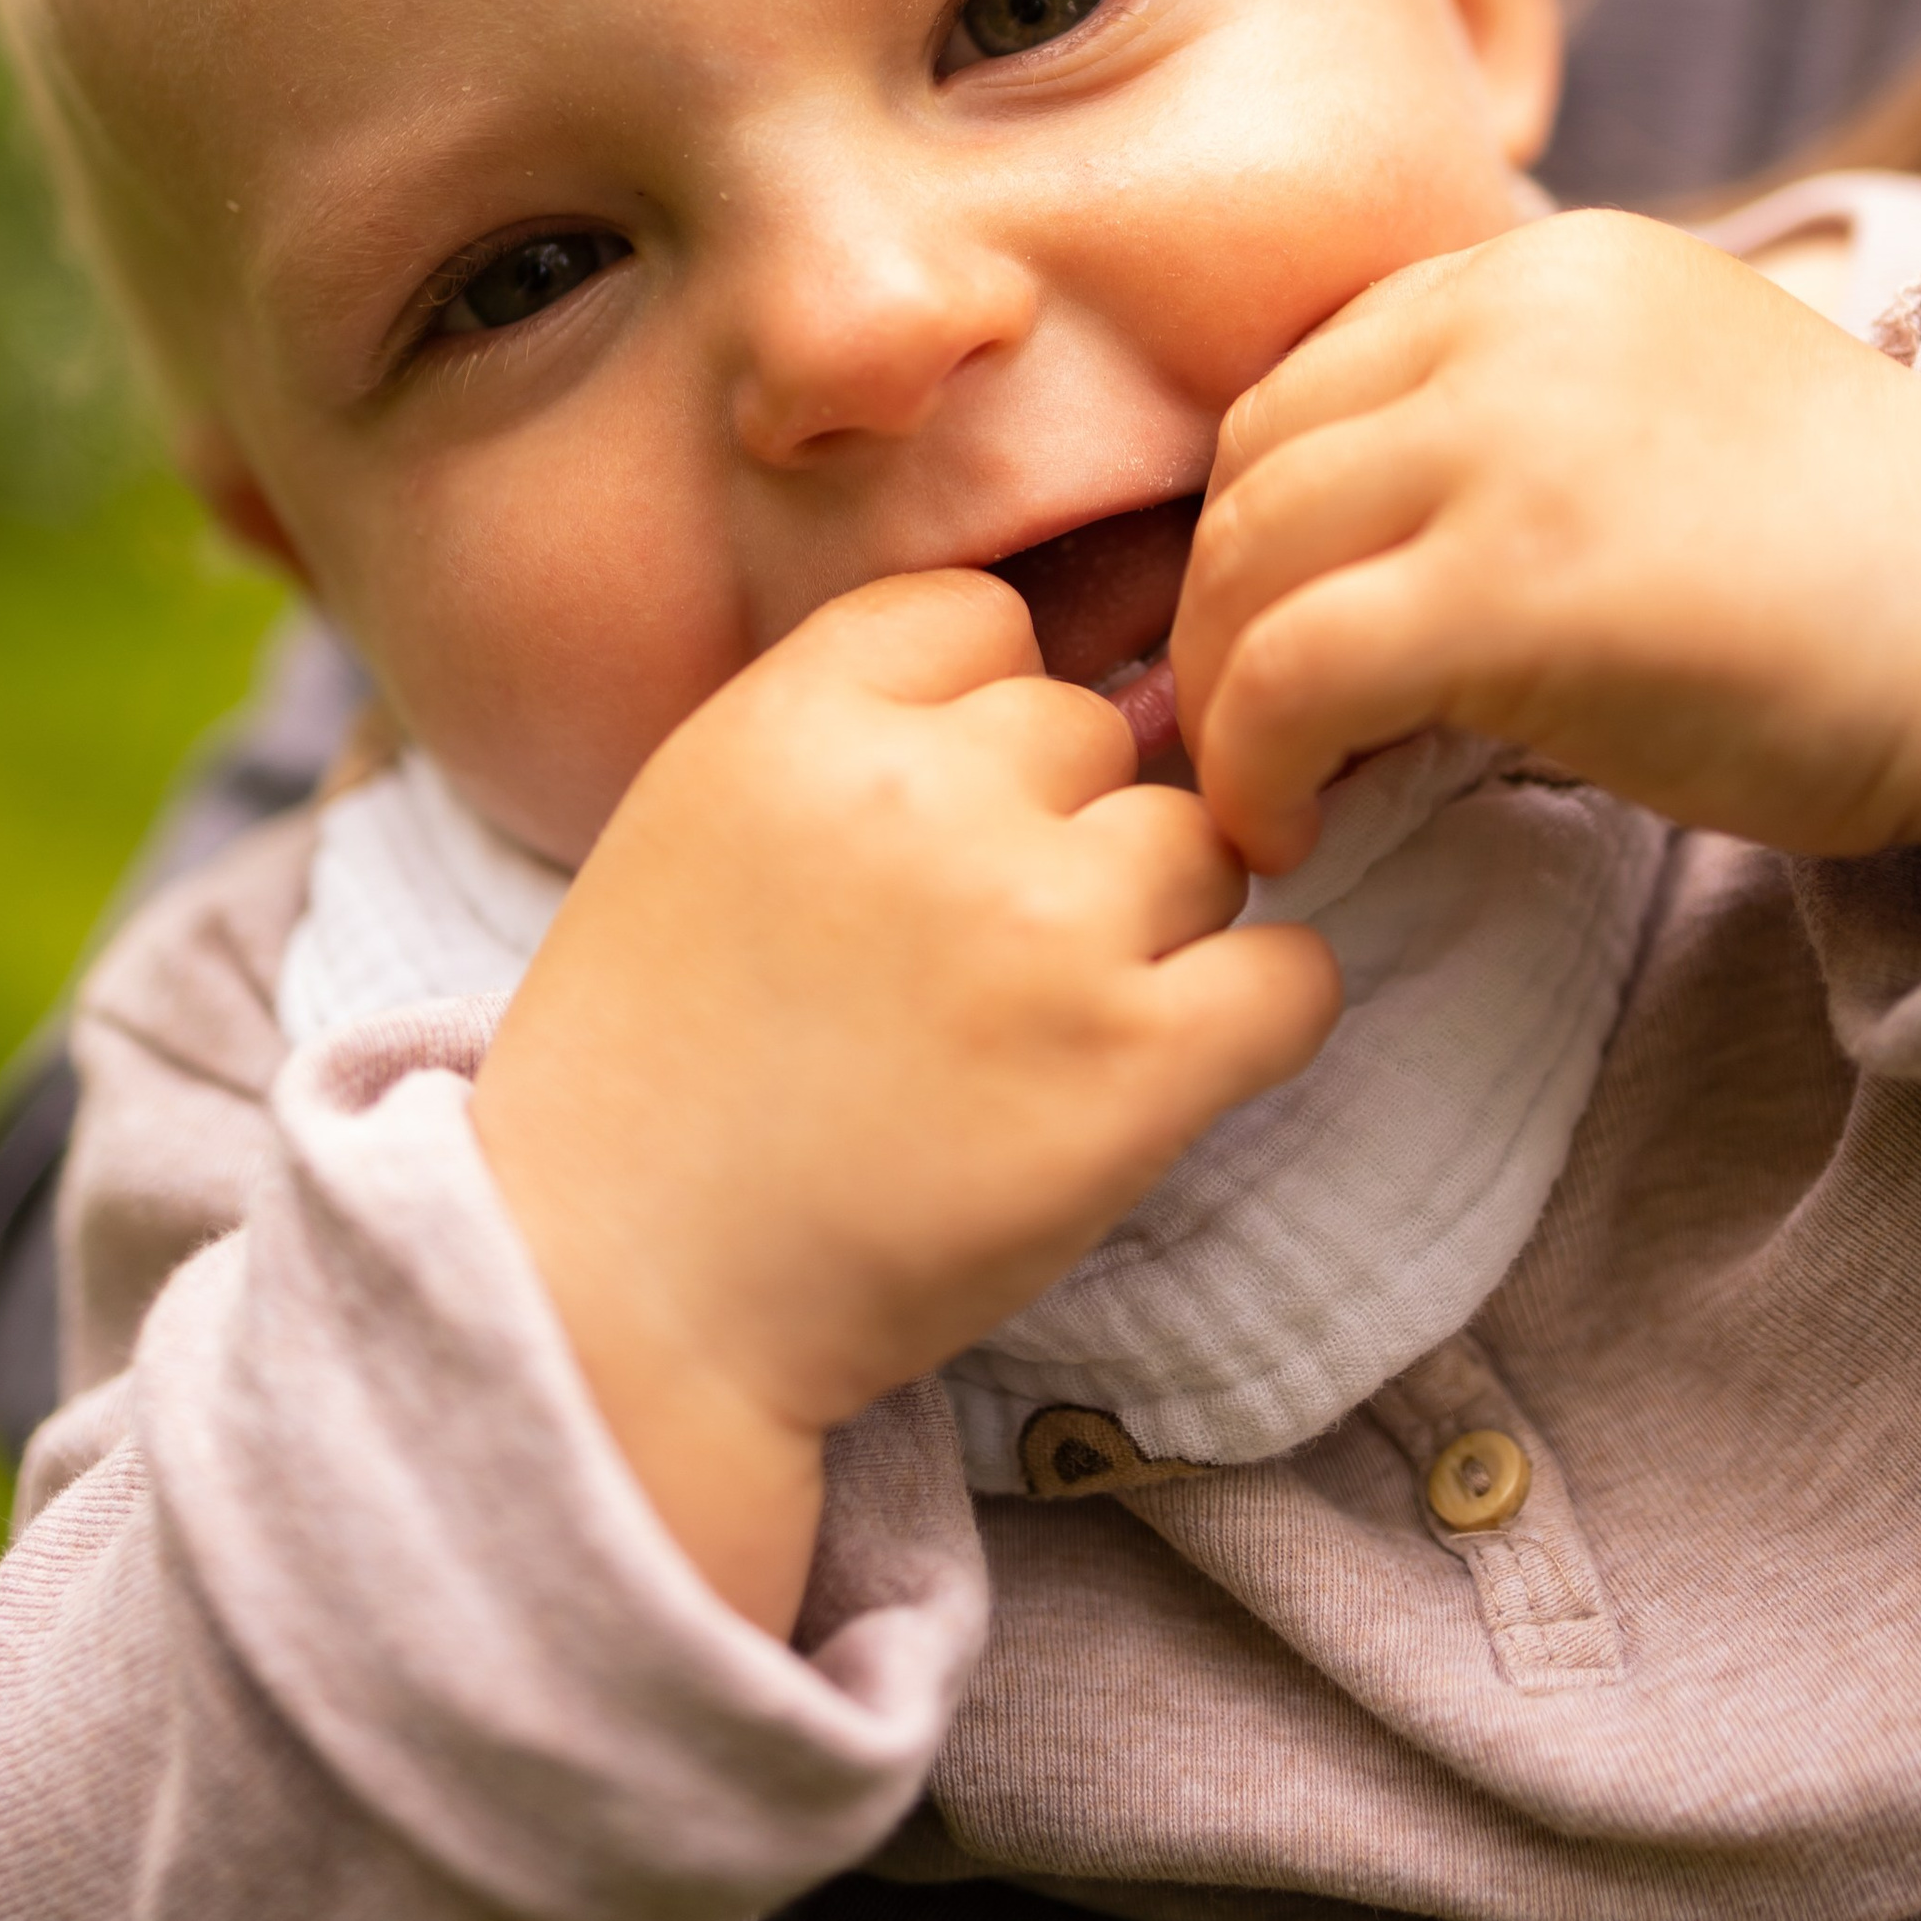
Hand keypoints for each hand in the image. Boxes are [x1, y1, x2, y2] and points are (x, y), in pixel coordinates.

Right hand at [471, 570, 1338, 1629]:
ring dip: (1153, 926)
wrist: (626, 1299)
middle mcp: (925, 794)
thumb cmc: (650, 1080)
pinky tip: (1168, 1071)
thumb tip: (1034, 699)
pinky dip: (1257, 1019)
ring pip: (1197, 845)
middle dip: (1059, 831)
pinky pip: (1293, 976)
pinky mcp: (1134, 1063)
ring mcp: (1041, 923)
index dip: (977, 722)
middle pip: (1094, 732)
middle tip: (978, 963)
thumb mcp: (694, 827)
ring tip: (1044, 1035)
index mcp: (798, 718)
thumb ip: (845, 735)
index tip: (937, 825)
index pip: (982, 621)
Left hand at [1175, 212, 1920, 882]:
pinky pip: (1289, 674)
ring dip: (1221, 699)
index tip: (1269, 636)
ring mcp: (1508, 442)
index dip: (1259, 525)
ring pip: (1247, 565)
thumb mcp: (1647, 411)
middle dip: (1215, 612)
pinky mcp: (1513, 584)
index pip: (1308, 381)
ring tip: (1266, 791)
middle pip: (1255, 465)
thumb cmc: (1834, 564)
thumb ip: (1497, 418)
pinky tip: (1291, 832)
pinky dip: (1252, 768)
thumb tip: (1302, 544)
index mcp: (1540, 265)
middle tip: (1239, 735)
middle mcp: (1509, 320)